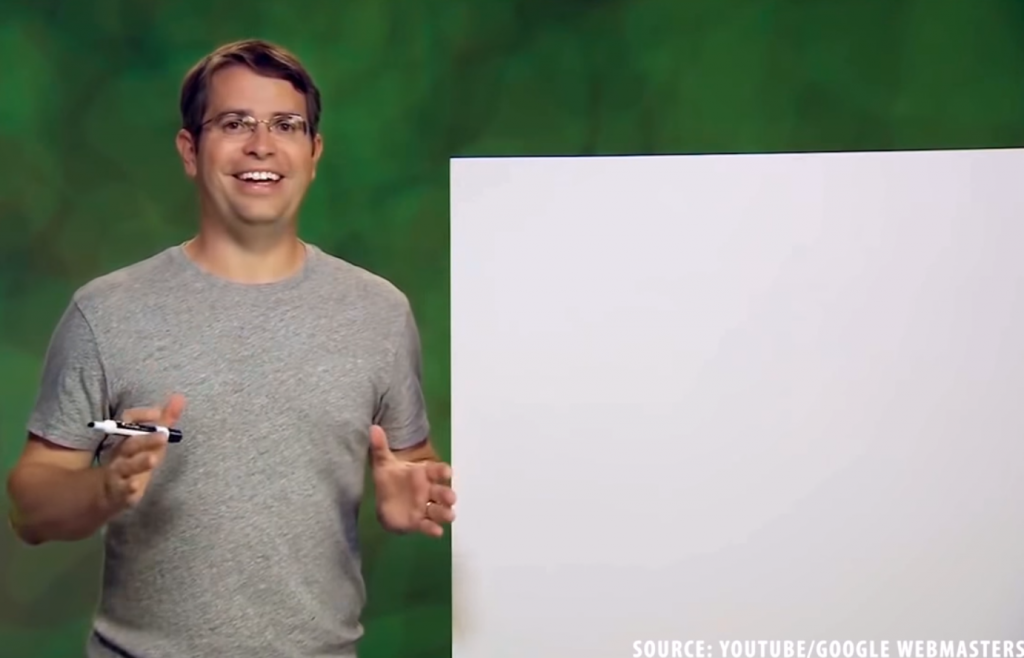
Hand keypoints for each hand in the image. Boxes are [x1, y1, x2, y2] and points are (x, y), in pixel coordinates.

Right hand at [102, 394, 185, 510]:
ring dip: (139, 463)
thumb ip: (165, 421)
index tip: (158, 413)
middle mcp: (121, 453)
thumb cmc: (133, 459)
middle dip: (146, 439)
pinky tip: (135, 486)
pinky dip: (128, 488)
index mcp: (127, 437)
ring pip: (126, 467)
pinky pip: (123, 490)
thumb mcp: (149, 441)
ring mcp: (118, 472)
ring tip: (153, 459)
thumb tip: (180, 397)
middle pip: (130, 444)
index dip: (142, 415)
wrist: (107, 491)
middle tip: (163, 436)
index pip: (128, 420)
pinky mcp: (121, 492)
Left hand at [369, 425, 455, 536]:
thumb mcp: (383, 463)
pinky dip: (433, 529)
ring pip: (439, 510)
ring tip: (450, 515)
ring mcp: (425, 506)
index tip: (447, 473)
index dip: (443, 471)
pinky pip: (428, 526)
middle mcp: (428, 490)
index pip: (437, 470)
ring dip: (445, 512)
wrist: (385, 501)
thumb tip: (373, 428)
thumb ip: (380, 447)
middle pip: (442, 491)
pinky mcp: (419, 522)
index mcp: (423, 473)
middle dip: (447, 494)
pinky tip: (437, 532)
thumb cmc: (390, 479)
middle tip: (451, 497)